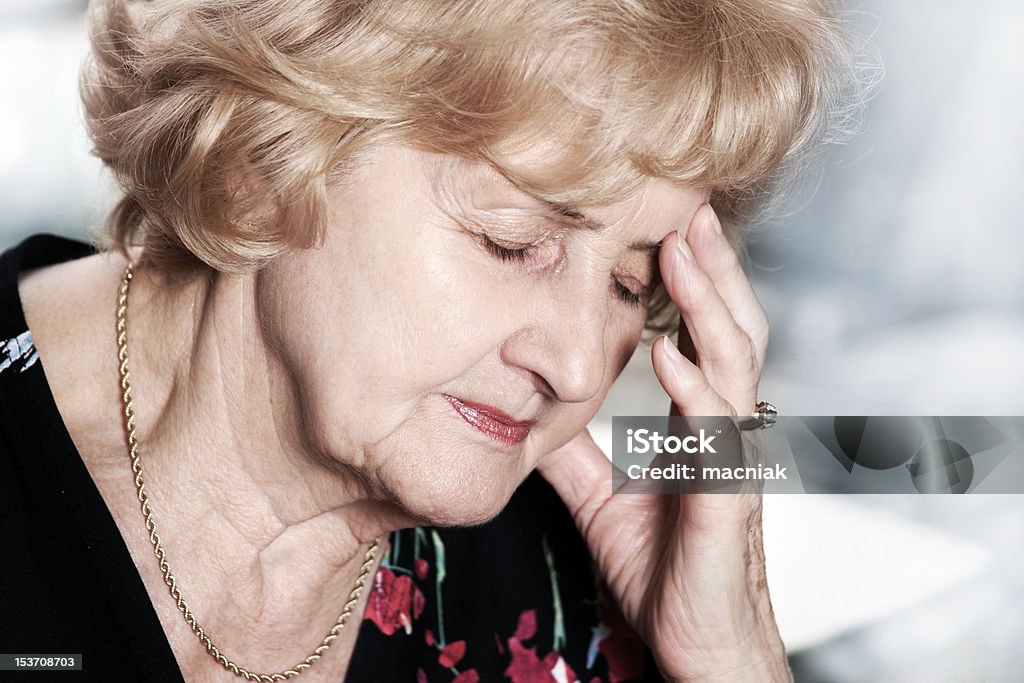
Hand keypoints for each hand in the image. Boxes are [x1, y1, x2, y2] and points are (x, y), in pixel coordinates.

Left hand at [537, 204, 789, 681]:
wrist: (697, 640)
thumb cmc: (663, 566)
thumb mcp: (602, 495)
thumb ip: (576, 449)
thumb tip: (531, 410)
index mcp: (700, 422)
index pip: (700, 336)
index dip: (688, 285)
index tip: (660, 230)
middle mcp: (724, 429)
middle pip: (731, 330)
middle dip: (711, 269)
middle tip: (688, 209)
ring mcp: (730, 458)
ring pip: (736, 364)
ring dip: (709, 305)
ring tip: (684, 251)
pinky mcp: (726, 498)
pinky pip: (717, 435)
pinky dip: (696, 391)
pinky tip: (669, 356)